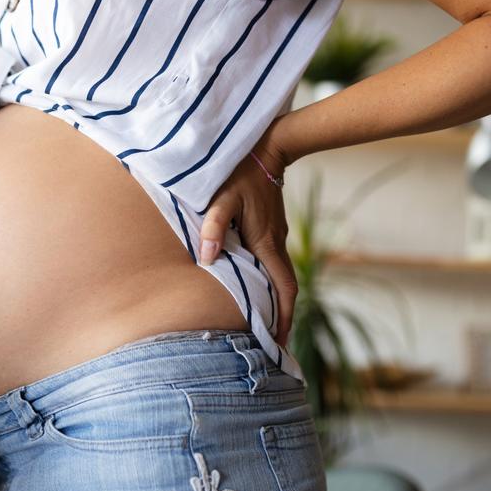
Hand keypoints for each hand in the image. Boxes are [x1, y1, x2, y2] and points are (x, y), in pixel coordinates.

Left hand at [198, 132, 296, 345]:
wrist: (267, 148)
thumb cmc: (240, 173)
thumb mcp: (222, 198)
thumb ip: (213, 226)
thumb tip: (205, 258)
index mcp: (267, 242)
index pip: (284, 288)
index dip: (285, 316)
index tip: (281, 340)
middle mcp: (276, 243)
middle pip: (285, 288)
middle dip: (282, 316)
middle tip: (272, 342)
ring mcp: (276, 236)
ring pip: (279, 274)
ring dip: (275, 299)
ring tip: (263, 321)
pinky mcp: (271, 229)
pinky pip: (272, 261)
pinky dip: (269, 280)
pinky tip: (255, 286)